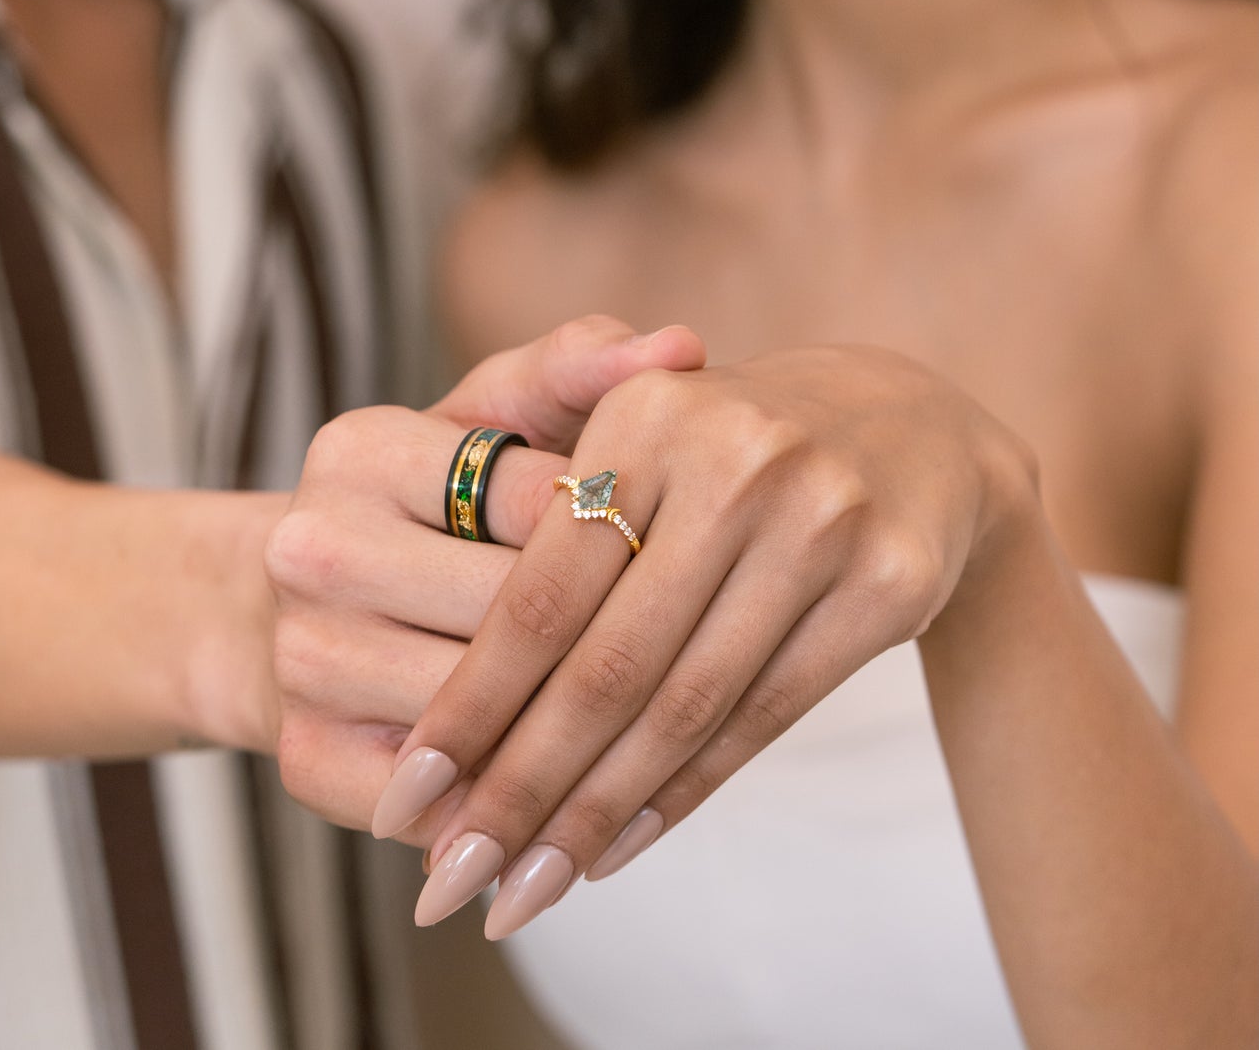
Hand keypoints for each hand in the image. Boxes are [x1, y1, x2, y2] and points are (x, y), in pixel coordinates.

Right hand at [264, 316, 704, 834]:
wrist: (303, 609)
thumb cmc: (434, 504)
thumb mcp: (491, 421)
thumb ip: (579, 371)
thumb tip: (683, 343)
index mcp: (361, 448)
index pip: (543, 502)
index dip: (632, 533)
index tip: (696, 551)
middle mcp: (312, 547)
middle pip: (522, 612)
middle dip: (624, 634)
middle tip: (717, 646)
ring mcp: (301, 657)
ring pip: (496, 710)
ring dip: (587, 731)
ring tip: (678, 722)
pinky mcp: (305, 756)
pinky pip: (448, 798)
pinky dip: (524, 806)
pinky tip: (592, 798)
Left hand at [375, 345, 1039, 933]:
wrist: (909, 426)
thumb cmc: (725, 446)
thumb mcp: (633, 441)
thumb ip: (542, 535)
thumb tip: (446, 718)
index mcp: (645, 418)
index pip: (540, 596)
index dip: (470, 709)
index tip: (404, 800)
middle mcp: (736, 463)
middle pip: (607, 669)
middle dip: (517, 792)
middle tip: (449, 885)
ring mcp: (822, 523)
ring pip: (683, 709)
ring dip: (591, 817)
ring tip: (521, 894)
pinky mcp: (889, 584)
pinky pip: (763, 717)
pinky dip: (681, 794)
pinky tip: (613, 848)